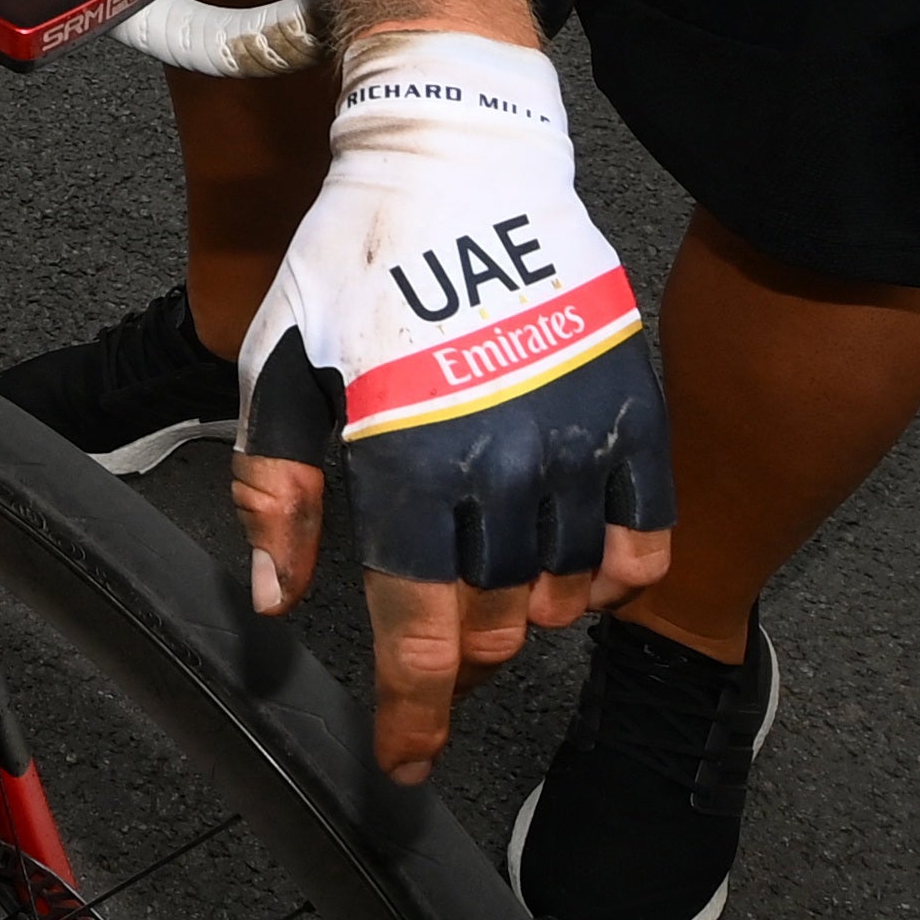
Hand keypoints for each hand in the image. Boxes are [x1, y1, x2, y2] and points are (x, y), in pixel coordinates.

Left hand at [229, 32, 669, 785]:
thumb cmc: (357, 257)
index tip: (404, 766)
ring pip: (565, 591)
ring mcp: (577, 436)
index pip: (421, 632)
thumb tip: (277, 597)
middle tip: (436, 651)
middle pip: (493, 624)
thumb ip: (280, 491)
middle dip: (458, 658)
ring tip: (492, 599)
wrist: (457, 154)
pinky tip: (574, 572)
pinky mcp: (629, 406)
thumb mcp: (282, 366)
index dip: (413, 717)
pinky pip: (641, 533)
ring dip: (524, 617)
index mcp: (411, 460)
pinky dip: (610, 574)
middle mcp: (504, 461)